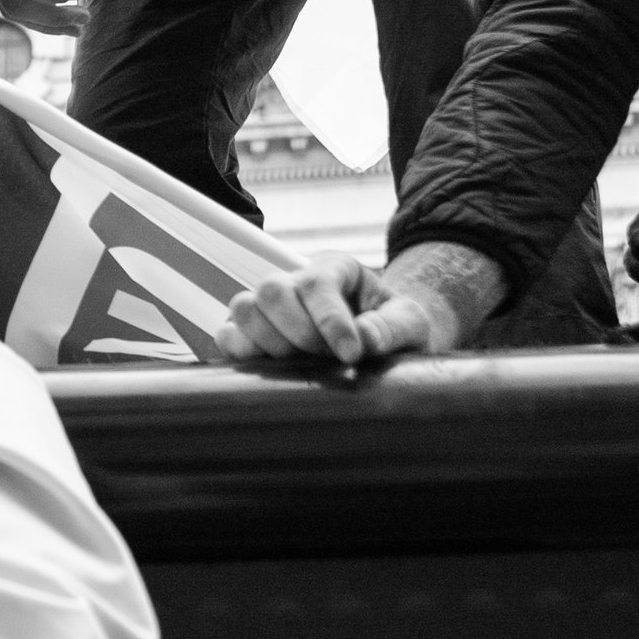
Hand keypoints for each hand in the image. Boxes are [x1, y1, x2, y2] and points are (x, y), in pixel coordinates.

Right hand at [216, 238, 503, 371]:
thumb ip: (393, 327)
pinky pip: (227, 336)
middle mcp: (294, 281)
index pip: (316, 282)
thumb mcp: (411, 324)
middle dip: (298, 332)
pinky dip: (241, 354)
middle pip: (271, 290)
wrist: (384, 343)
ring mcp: (268, 307)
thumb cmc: (394, 328)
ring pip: (243, 309)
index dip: (330, 320)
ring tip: (301, 364)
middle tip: (325, 358)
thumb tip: (364, 338)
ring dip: (269, 344)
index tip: (352, 355)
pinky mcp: (251, 334)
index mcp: (334, 268)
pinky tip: (273, 370)